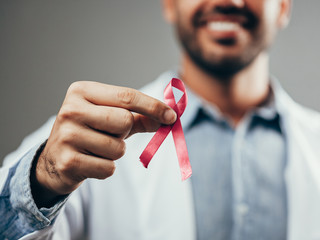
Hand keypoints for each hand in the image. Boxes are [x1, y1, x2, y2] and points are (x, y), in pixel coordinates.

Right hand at [31, 81, 175, 206]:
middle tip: (110, 134)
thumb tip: (169, 118)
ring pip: (118, 148)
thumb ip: (140, 116)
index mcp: (82, 91)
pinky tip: (90, 162)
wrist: (54, 159)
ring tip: (96, 149)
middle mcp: (70, 109)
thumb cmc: (90, 131)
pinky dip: (105, 168)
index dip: (153, 107)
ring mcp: (66, 136)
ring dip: (115, 152)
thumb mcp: (111, 117)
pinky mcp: (68, 161)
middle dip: (125, 132)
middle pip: (124, 121)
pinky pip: (108, 168)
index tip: (172, 116)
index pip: (127, 96)